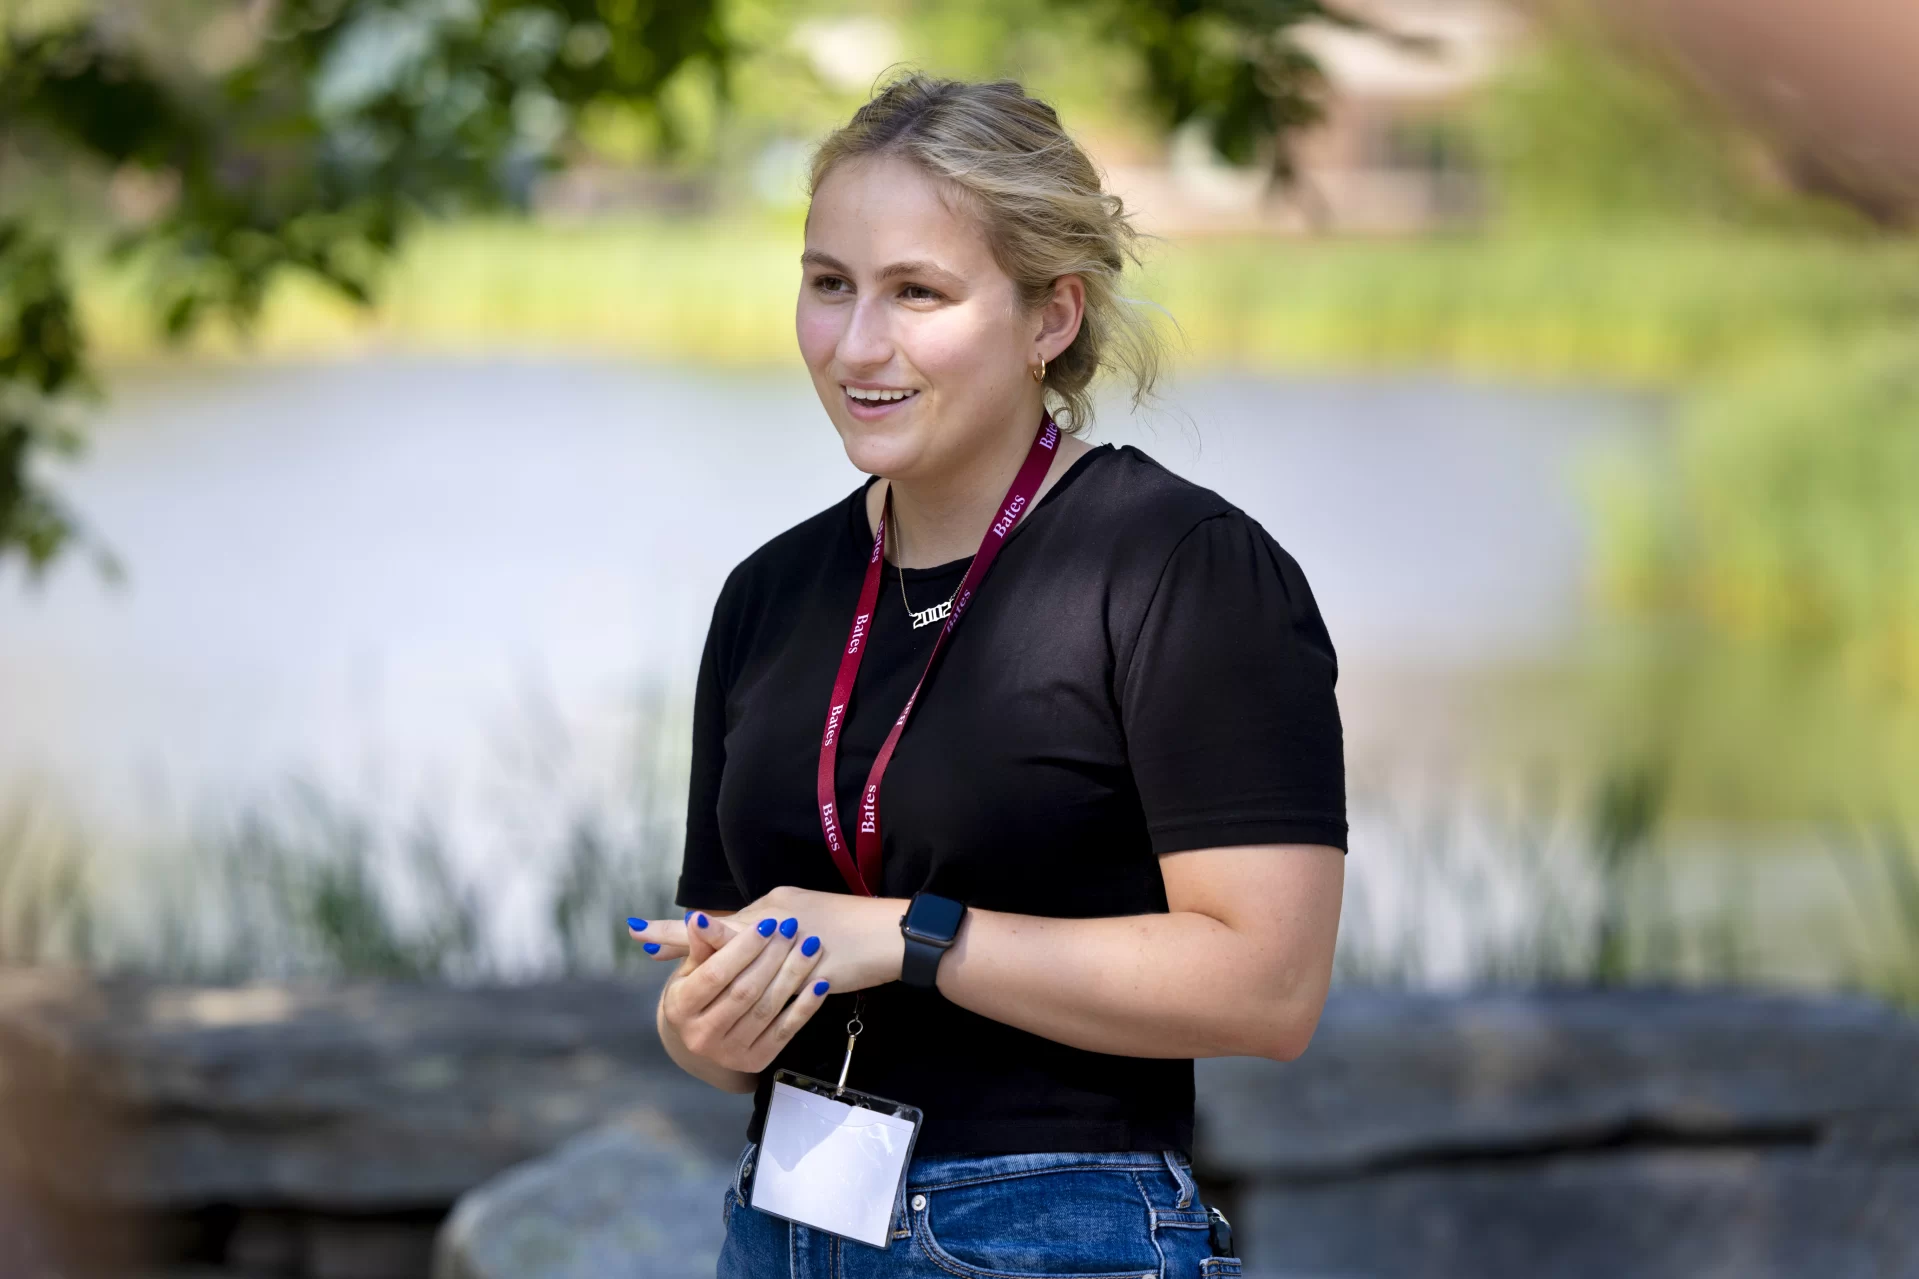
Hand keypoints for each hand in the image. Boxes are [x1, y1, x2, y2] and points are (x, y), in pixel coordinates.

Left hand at [628, 887, 906, 993]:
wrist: (893, 934)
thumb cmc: (850, 925)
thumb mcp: (805, 917)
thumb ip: (771, 928)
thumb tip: (740, 939)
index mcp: (776, 905)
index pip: (723, 919)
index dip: (684, 929)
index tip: (645, 933)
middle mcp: (782, 918)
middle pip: (725, 935)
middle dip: (683, 942)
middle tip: (643, 941)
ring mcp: (799, 943)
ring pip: (749, 963)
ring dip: (714, 973)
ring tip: (679, 985)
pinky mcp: (819, 967)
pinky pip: (785, 988)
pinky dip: (758, 998)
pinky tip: (737, 1011)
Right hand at [655, 910, 832, 1074]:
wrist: (705, 1033)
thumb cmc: (699, 991)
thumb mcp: (692, 969)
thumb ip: (701, 945)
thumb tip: (698, 918)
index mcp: (679, 1008)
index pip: (715, 974)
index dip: (743, 948)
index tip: (767, 924)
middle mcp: (700, 1036)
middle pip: (744, 991)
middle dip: (772, 957)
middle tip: (793, 929)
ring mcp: (729, 1053)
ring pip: (766, 1009)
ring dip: (793, 975)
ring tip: (810, 947)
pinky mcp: (755, 1062)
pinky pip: (785, 1031)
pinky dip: (805, 1006)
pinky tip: (820, 982)